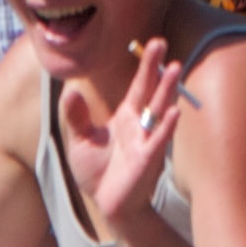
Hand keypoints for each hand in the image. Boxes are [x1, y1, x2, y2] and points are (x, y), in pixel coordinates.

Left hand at [80, 36, 190, 234]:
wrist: (107, 204)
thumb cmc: (98, 172)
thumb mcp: (80, 141)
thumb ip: (76, 117)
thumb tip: (70, 91)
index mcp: (127, 117)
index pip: (139, 86)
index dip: (146, 65)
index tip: (154, 43)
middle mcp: (140, 125)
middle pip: (151, 91)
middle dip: (157, 68)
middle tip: (162, 42)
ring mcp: (146, 141)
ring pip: (160, 110)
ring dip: (168, 90)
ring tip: (176, 68)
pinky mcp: (147, 160)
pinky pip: (159, 141)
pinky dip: (166, 127)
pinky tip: (175, 112)